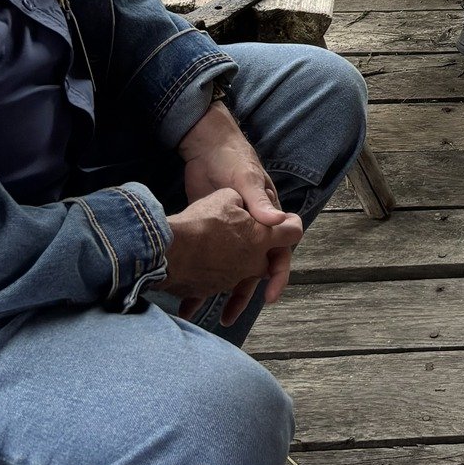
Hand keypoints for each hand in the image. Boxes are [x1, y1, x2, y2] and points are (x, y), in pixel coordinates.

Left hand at [178, 106, 297, 319]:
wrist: (203, 147)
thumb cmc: (233, 159)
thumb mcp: (246, 178)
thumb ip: (260, 201)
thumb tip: (279, 222)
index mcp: (266, 219)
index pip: (279, 252)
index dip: (277, 276)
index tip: (270, 297)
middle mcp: (251, 231)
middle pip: (252, 270)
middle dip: (242, 294)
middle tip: (229, 317)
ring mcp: (229, 234)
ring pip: (227, 271)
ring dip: (216, 293)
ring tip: (199, 313)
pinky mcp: (208, 235)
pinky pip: (206, 263)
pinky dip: (197, 279)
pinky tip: (184, 294)